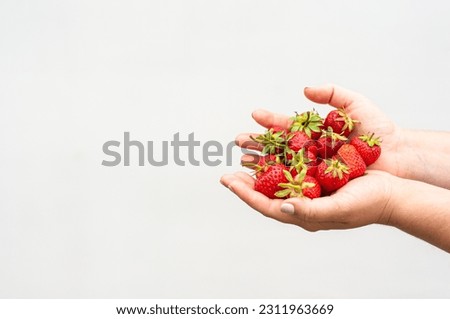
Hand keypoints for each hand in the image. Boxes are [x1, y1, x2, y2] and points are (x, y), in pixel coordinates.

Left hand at [220, 170, 397, 230]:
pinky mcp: (317, 172)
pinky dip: (279, 155)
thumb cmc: (368, 203)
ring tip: (244, 154)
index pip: (267, 206)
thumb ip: (310, 211)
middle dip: (247, 182)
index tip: (228, 181)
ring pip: (276, 177)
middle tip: (228, 172)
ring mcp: (309, 187)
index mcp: (304, 214)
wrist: (392, 191)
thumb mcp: (339, 208)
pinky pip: (292, 163)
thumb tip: (281, 208)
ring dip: (259, 165)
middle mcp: (302, 202)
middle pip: (267, 193)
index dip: (246, 194)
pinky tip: (270, 146)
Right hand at [236, 84, 405, 177]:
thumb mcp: (355, 105)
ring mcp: (314, 171)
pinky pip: (295, 186)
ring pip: (281, 168)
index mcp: (314, 134)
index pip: (286, 127)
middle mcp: (310, 153)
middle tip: (238, 143)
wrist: (398, 158)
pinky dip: (276, 185)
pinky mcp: (320, 188)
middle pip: (277, 149)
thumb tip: (305, 89)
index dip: (270, 121)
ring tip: (243, 162)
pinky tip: (261, 184)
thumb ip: (332, 93)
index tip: (255, 115)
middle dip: (257, 145)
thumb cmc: (380, 132)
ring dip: (260, 166)